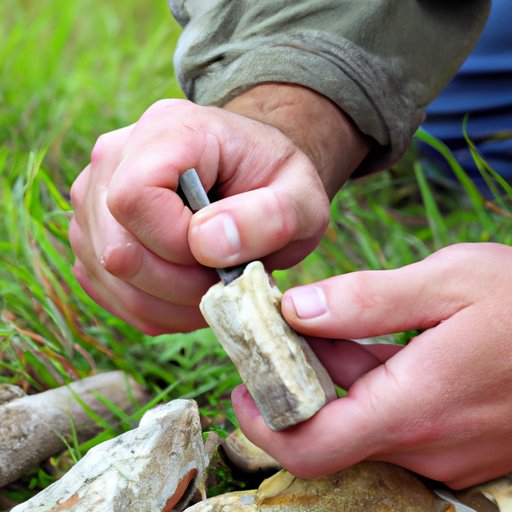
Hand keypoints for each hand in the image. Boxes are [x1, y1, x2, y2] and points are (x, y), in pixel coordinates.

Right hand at [70, 86, 368, 332]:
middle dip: (179, 285)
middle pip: (117, 250)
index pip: (136, 199)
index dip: (178, 244)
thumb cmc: (275, 183)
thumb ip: (271, 216)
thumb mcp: (302, 197)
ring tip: (210, 286)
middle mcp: (115, 156)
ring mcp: (94, 194)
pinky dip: (151, 306)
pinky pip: (105, 289)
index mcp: (167, 131)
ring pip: (107, 277)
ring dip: (167, 302)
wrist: (251, 175)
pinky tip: (185, 292)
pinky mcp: (90, 231)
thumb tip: (207, 245)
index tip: (223, 254)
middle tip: (224, 278)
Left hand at [233, 243, 511, 487]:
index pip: (314, 445)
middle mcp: (426, 442)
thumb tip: (297, 309)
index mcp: (416, 407)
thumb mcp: (448, 283)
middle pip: (330, 426)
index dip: (265, 424)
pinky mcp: (454, 437)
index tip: (242, 387)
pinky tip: (362, 337)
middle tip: (276, 328)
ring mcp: (443, 446)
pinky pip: (391, 414)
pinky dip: (366, 379)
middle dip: (296, 381)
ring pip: (360, 417)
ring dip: (332, 374)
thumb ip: (367, 300)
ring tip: (317, 321)